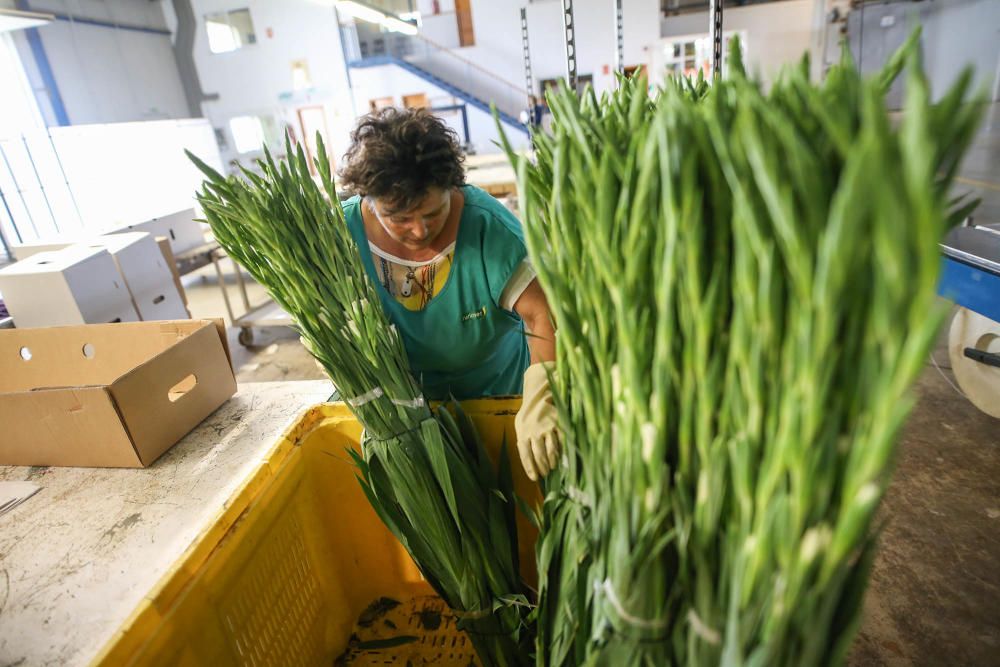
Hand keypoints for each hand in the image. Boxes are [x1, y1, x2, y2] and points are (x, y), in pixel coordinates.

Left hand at [515, 361, 560, 480]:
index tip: (534, 478)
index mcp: (522, 432)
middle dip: (542, 468)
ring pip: (550, 450)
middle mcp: (534, 431)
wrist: (541, 392)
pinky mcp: (558, 423)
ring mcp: (547, 427)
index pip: (525, 455)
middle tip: (545, 474)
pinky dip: (562, 451)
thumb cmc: (529, 412)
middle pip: (538, 455)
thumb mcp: (520, 424)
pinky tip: (561, 457)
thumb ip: (523, 440)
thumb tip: (528, 461)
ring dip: (551, 462)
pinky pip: (561, 441)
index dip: (529, 468)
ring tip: (552, 467)